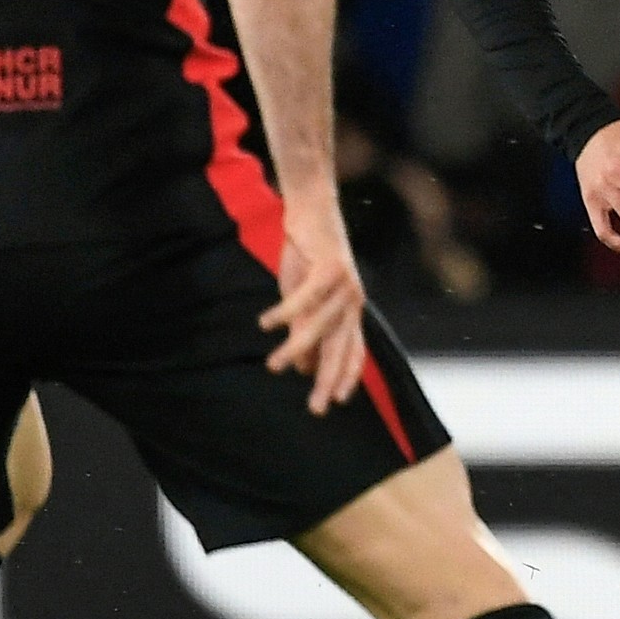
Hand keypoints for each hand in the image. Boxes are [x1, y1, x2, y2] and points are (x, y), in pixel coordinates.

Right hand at [257, 191, 367, 415]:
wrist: (313, 210)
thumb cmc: (307, 257)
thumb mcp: (305, 299)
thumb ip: (307, 329)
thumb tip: (303, 365)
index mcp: (351, 310)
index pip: (354, 351)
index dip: (347, 376)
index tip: (337, 401)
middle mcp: (353, 301)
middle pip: (342, 348)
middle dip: (328, 379)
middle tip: (316, 408)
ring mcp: (345, 284)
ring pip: (319, 327)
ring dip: (295, 348)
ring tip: (273, 365)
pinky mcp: (329, 267)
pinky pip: (304, 297)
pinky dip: (284, 312)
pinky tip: (265, 324)